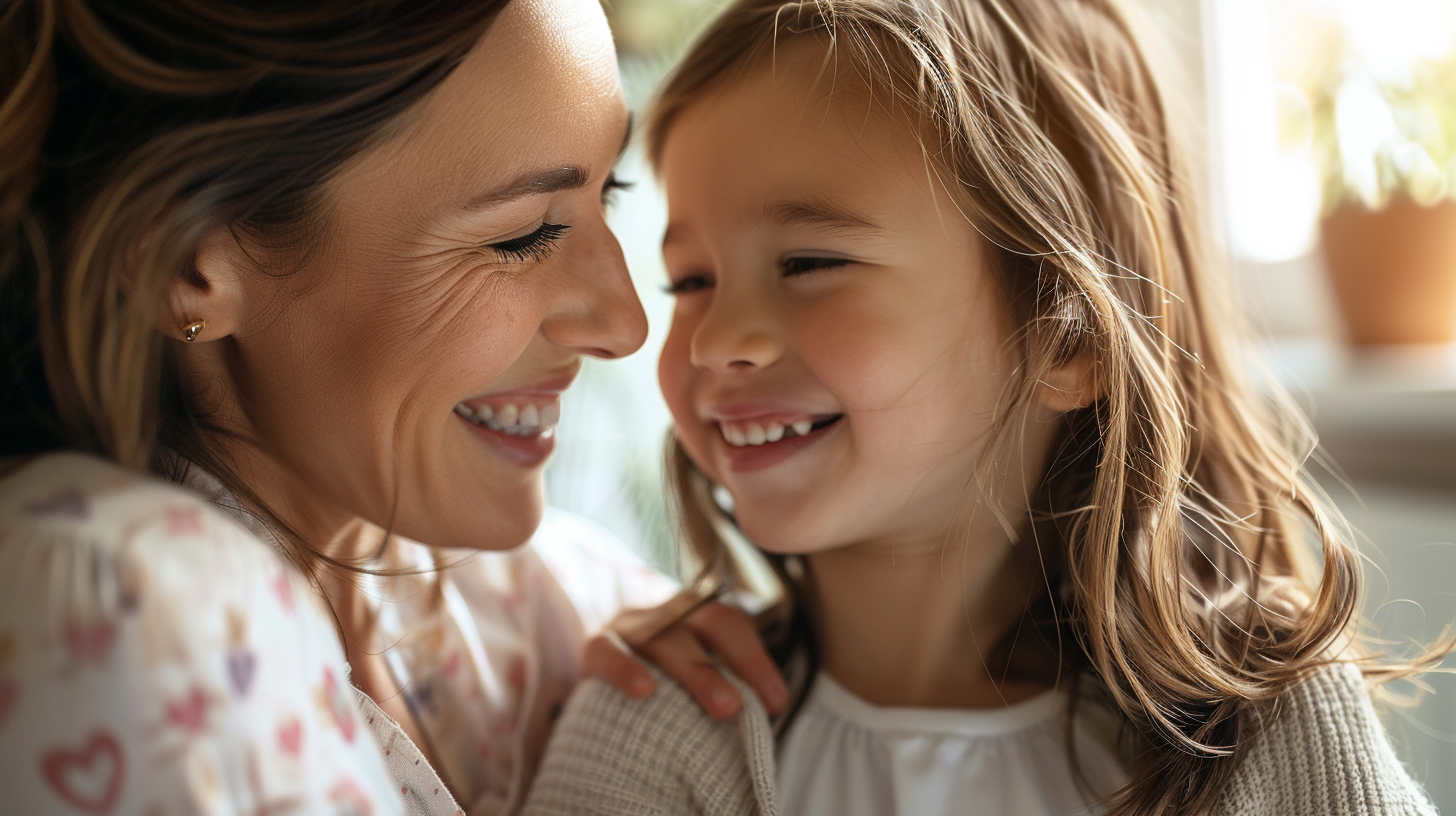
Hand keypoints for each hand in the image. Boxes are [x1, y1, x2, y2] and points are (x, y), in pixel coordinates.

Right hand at [582, 592, 788, 718]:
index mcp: (697, 614)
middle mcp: (668, 611)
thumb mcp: (694, 674)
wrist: (600, 681)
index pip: (733, 625)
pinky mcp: (595, 644)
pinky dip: (626, 667)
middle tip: (745, 706)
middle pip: (709, 624)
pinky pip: (609, 650)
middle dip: (734, 663)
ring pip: (666, 638)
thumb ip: (723, 685)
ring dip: (697, 672)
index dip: (756, 660)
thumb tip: (766, 720)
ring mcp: (631, 623)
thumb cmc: (662, 685)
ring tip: (721, 707)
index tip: (776, 702)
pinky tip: (644, 690)